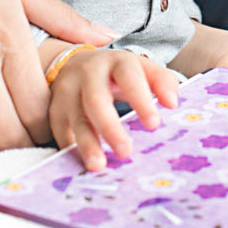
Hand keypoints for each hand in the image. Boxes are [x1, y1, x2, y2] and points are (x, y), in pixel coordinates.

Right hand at [48, 47, 178, 171]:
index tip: (154, 124)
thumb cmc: (118, 73)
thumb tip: (173, 102)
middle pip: (97, 100)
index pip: (129, 77)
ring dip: (87, 144)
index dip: (141, 100)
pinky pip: (60, 132)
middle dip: (110, 127)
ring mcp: (67, 92)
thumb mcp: (141, 69)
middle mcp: (88, 74)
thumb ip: (161, 81)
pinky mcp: (54, 111)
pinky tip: (80, 166)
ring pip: (76, 120)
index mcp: (116, 61)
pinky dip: (70, 150)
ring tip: (98, 166)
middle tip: (126, 152)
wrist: (75, 64)